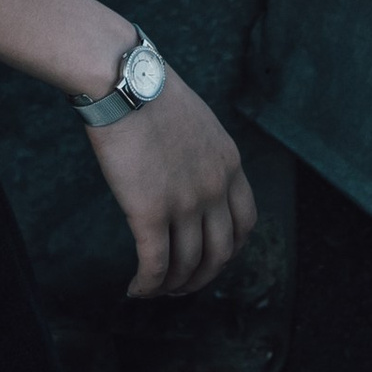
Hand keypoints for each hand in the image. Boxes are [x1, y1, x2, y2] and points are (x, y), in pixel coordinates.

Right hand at [82, 67, 256, 298]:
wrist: (126, 82)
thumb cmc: (152, 92)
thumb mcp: (198, 122)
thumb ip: (202, 154)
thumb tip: (188, 174)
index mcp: (229, 164)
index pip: (245, 223)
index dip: (230, 250)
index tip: (212, 259)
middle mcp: (214, 188)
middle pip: (220, 253)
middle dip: (202, 277)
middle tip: (182, 286)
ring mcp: (186, 203)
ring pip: (188, 265)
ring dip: (172, 286)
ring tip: (155, 290)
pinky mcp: (151, 213)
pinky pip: (155, 264)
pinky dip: (147, 285)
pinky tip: (135, 289)